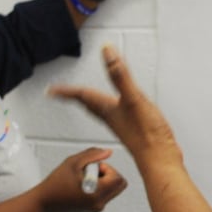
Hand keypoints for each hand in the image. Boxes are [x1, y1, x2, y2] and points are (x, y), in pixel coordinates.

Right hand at [37, 148, 127, 211]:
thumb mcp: (73, 162)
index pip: (118, 178)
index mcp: (96, 193)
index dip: (107, 168)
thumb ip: (92, 154)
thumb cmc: (56, 182)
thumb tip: (109, 152)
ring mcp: (98, 208)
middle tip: (92, 172)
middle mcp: (100, 203)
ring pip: (114, 189)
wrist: (44, 203)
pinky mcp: (94, 209)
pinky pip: (106, 194)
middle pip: (121, 185)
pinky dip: (99, 186)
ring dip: (104, 180)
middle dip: (110, 174)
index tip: (92, 167)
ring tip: (84, 178)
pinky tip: (82, 185)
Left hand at [49, 46, 179, 169]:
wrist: (160, 160)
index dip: (65, 91)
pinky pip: (114, 115)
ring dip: (90, 102)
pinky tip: (118, 108)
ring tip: (85, 98)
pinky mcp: (133, 129)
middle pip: (87, 104)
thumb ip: (119, 75)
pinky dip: (110, 107)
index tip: (51, 90)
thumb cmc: (147, 134)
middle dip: (75, 97)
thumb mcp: (133, 98)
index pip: (81, 96)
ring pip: (100, 111)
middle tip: (63, 94)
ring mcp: (122, 124)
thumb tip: (107, 51)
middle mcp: (112, 117)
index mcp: (108, 109)